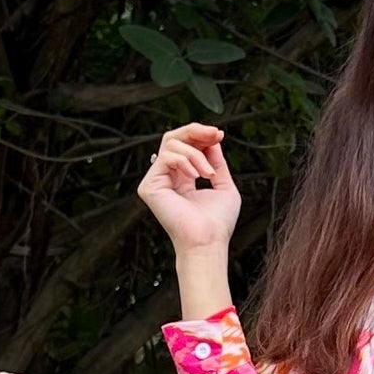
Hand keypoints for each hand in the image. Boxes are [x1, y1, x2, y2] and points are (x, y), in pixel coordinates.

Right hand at [137, 122, 240, 257]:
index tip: (220, 134)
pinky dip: (185, 161)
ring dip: (196, 154)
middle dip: (195, 131)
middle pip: (173, 138)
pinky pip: (166, 157)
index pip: (185, 146)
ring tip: (209, 174)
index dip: (201, 136)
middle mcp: (167, 178)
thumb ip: (217, 162)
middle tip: (215, 133)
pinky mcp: (149, 186)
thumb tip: (213, 140)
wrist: (208, 242)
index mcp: (183, 178)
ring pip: (171, 145)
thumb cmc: (218, 223)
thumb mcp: (224, 186)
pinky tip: (197, 176)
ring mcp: (156, 181)